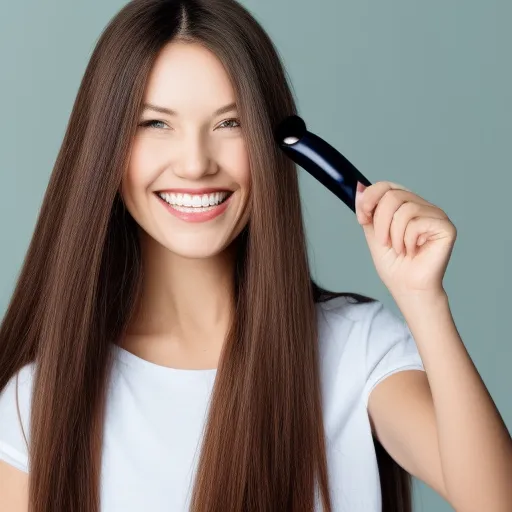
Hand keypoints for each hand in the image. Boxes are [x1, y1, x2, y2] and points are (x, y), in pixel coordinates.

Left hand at [355, 181, 456, 296]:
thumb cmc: (394, 264)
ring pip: (405, 209)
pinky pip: (418, 223)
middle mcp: (422, 205)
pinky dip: (408, 240)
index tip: (362, 217)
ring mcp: (435, 215)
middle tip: (383, 242)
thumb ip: (368, 211)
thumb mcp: (373, 233)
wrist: (406, 287)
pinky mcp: (446, 227)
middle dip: (380, 222)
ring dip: (394, 234)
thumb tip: (359, 186)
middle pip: (393, 196)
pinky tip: (414, 251)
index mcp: (405, 204)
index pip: (387, 186)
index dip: (370, 198)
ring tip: (399, 249)